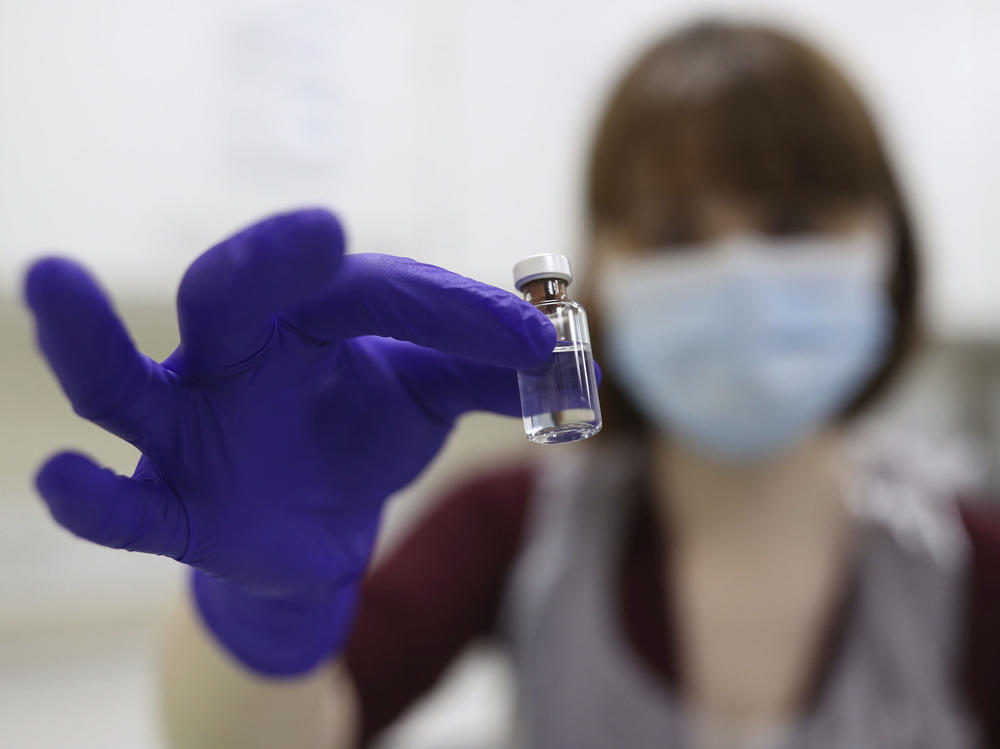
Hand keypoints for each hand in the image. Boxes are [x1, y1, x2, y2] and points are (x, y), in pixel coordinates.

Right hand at [24, 208, 554, 673]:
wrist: (316, 530)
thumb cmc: (361, 438)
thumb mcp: (429, 400)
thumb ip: (487, 375)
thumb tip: (576, 363)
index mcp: (302, 317)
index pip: (370, 294)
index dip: (451, 313)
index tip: (533, 343)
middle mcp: (232, 357)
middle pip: (229, 295)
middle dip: (266, 264)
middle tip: (319, 233)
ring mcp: (188, 431)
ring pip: (124, 382)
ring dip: (84, 339)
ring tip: (48, 280)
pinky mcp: (174, 508)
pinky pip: (124, 507)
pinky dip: (91, 498)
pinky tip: (57, 480)